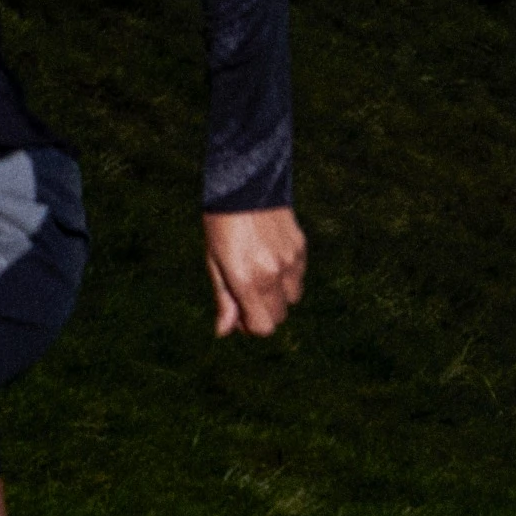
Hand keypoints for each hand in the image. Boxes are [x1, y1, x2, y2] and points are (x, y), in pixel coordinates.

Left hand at [203, 207, 306, 338]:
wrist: (244, 183)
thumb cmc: (221, 224)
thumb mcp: (214, 262)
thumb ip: (223, 299)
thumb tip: (224, 332)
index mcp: (248, 280)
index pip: (263, 328)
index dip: (250, 326)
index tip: (239, 311)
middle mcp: (274, 274)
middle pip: (279, 317)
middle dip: (263, 312)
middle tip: (246, 292)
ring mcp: (291, 261)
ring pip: (293, 299)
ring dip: (278, 295)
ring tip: (260, 273)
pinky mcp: (301, 247)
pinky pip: (299, 277)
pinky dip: (288, 277)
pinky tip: (271, 257)